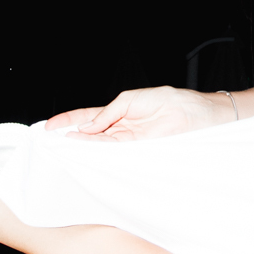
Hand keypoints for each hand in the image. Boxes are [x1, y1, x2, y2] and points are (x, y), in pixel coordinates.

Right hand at [46, 85, 229, 141]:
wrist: (204, 116)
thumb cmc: (176, 103)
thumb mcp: (135, 100)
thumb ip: (111, 113)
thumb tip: (88, 127)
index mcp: (121, 112)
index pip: (89, 118)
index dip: (69, 122)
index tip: (50, 127)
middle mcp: (123, 129)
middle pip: (90, 135)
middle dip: (70, 138)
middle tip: (49, 143)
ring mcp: (130, 141)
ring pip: (100, 146)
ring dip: (82, 148)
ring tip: (62, 149)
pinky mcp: (140, 152)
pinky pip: (115, 153)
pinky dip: (99, 153)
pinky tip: (85, 153)